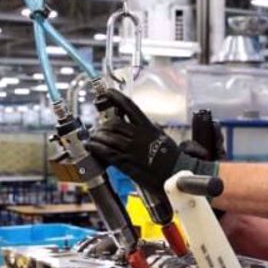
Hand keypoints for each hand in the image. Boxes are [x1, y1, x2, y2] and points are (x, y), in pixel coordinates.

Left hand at [87, 89, 216, 192]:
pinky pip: (106, 152)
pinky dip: (96, 148)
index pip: (129, 107)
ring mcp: (130, 149)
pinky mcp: (125, 163)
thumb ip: (148, 129)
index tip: (108, 92)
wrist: (176, 174)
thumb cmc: (172, 158)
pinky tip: (91, 146)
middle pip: (113, 123)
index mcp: (147, 127)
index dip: (116, 97)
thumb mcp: (162, 137)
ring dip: (97, 136)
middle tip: (100, 129)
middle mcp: (137, 136)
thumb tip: (140, 124)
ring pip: (107, 137)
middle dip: (103, 125)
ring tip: (94, 138)